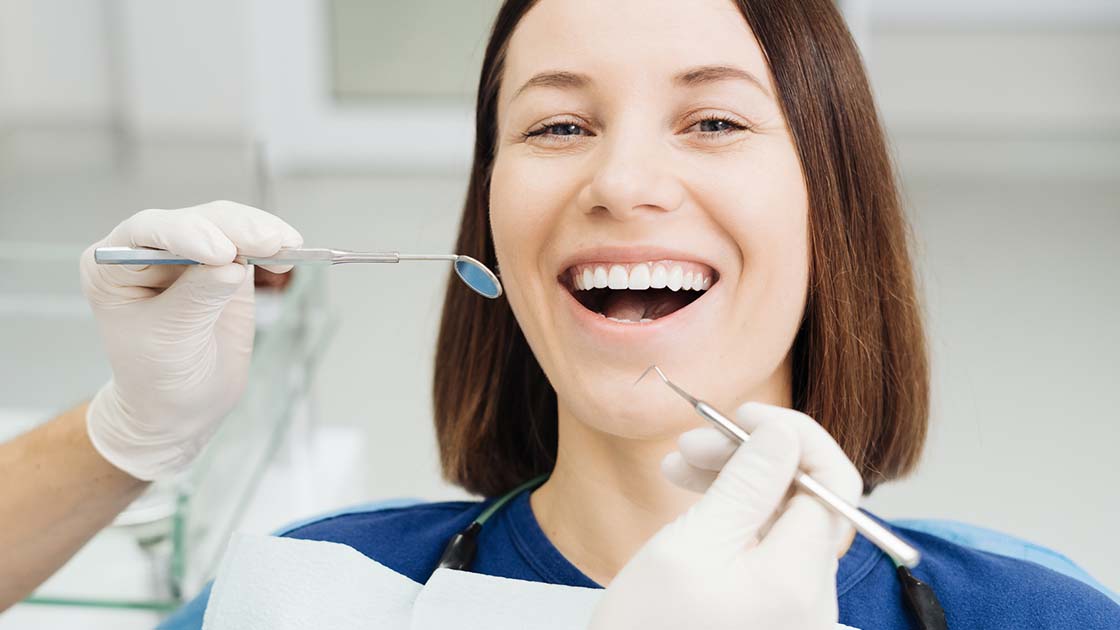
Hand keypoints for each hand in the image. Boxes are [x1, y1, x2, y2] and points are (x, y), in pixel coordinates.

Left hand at [80, 201, 302, 479]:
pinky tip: (288, 253)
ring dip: (259, 232)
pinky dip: (272, 247)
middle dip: (234, 229)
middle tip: (270, 243)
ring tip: (288, 246)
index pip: (149, 233)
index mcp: (115, 265)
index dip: (187, 234)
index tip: (221, 253)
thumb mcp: (171, 340)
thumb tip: (234, 265)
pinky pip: (251, 244)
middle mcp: (150, 250)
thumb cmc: (157, 377)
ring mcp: (191, 254)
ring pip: (227, 225)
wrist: (181, 405)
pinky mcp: (227, 264)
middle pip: (196, 221)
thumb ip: (198, 298)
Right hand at [588, 402, 862, 629]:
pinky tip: (693, 499)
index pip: (831, 482)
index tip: (741, 415)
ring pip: (784, 521)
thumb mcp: (691, 543)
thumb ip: (746, 483)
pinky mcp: (777, 617)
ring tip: (677, 466)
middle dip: (753, 457)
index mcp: (798, 581)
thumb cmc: (647, 628)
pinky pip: (770, 551)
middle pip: (806, 499)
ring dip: (737, 483)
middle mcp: (814, 601)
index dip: (792, 436)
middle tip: (691, 441)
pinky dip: (736, 518)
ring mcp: (798, 613)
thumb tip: (784, 433)